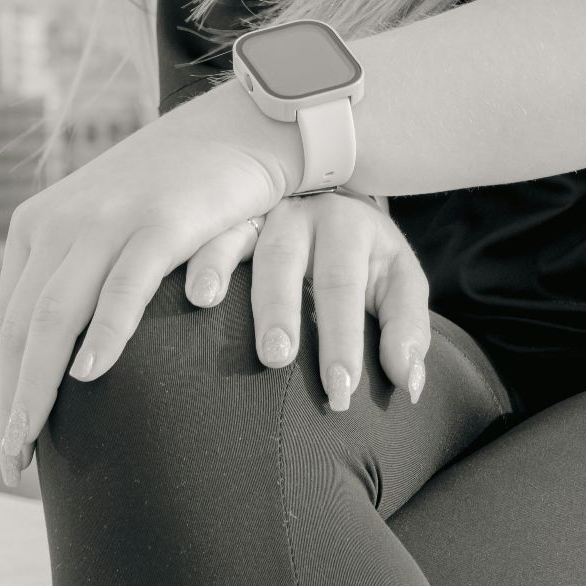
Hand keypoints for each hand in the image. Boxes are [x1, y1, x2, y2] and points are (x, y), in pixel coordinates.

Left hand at [0, 112, 280, 486]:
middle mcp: (60, 222)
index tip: (11, 446)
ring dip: (40, 384)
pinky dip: (103, 334)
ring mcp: (109, 220)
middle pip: (21, 327)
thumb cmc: (174, 194)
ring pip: (54, 314)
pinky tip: (91, 375)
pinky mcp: (161, 220)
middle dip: (13, 402)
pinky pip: (122, 287)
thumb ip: (53, 289)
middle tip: (13, 464)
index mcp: (38, 229)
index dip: (6, 389)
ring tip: (34, 441)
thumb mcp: (98, 235)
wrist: (240, 131)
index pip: (8, 323)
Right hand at [180, 188, 430, 413]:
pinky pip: (201, 231)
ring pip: (238, 236)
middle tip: (276, 358)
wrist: (336, 195)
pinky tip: (177, 284)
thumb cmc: (367, 258)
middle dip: (280, 309)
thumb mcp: (399, 282)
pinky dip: (189, 254)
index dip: (342, 339)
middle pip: (288, 258)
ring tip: (204, 303)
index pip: (344, 287)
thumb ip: (407, 330)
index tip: (340, 390)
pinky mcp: (225, 215)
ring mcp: (259, 210)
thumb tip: (407, 383)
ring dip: (219, 268)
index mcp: (351, 227)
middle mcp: (303, 212)